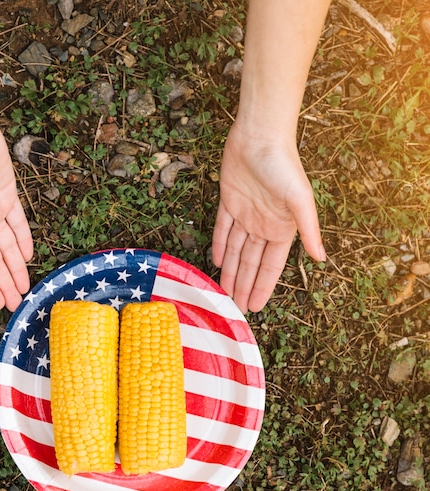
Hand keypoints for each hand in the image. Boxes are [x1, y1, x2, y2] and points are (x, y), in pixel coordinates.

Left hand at [212, 123, 325, 312]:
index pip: (270, 266)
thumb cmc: (284, 166)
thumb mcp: (300, 200)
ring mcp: (246, 214)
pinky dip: (218, 245)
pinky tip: (215, 261)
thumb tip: (322, 258)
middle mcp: (263, 225)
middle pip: (250, 263)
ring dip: (229, 271)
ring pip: (234, 250)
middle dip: (243, 285)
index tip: (255, 307)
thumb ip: (309, 230)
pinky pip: (221, 229)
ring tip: (223, 292)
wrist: (260, 135)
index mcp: (282, 228)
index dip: (262, 286)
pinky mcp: (229, 201)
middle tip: (235, 309)